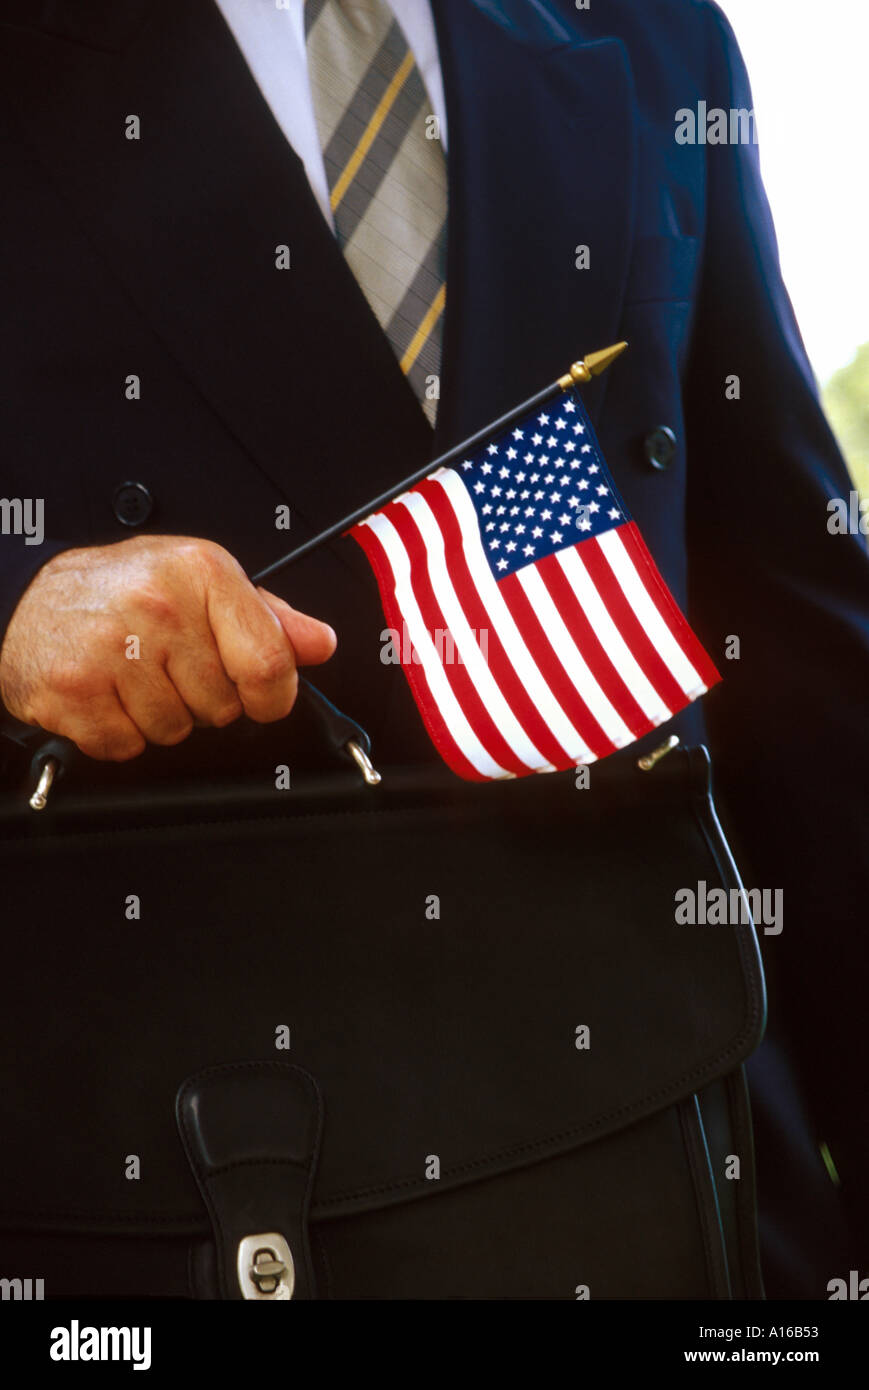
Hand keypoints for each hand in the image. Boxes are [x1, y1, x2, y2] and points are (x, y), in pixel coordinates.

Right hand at [0, 535, 335, 759]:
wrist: (26, 599)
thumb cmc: (120, 589)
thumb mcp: (201, 582)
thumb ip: (268, 617)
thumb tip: (319, 643)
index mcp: (203, 572)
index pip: (270, 663)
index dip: (273, 695)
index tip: (260, 695)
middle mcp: (159, 606)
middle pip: (222, 706)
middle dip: (202, 700)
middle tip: (168, 667)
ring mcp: (113, 649)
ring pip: (175, 731)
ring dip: (157, 717)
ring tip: (133, 676)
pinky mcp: (76, 690)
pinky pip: (127, 745)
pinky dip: (118, 733)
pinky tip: (106, 695)